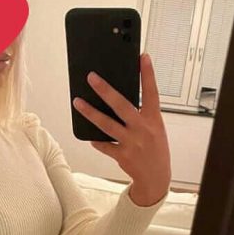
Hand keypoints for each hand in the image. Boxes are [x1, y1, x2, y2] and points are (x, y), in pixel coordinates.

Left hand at [72, 53, 170, 203]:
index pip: (152, 93)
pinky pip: (104, 144)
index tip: (142, 57)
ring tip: (77, 102)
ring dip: (90, 112)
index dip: (148, 74)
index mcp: (154, 120)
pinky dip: (97, 140)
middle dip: (105, 90)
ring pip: (106, 124)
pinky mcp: (121, 155)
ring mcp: (131, 143)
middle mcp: (142, 129)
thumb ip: (141, 114)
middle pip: (121, 105)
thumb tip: (117, 99)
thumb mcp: (155, 128)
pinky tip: (90, 136)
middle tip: (92, 77)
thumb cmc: (155, 149)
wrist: (156, 177)